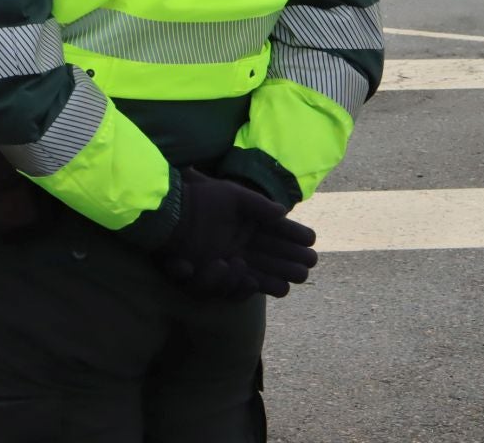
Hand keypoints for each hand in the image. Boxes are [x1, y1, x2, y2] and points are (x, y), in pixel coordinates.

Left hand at [159, 168, 316, 299]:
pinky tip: (245, 275)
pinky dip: (238, 283)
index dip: (298, 240)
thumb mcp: (232, 196)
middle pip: (277, 264)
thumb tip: (284, 211)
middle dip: (293, 267)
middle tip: (304, 268)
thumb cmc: (202, 199)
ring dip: (270, 278)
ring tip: (284, 281)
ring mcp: (231, 263)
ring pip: (260, 279)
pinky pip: (231, 287)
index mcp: (254, 228)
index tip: (310, 241)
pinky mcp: (213, 275)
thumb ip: (258, 204)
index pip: (283, 237)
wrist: (173, 210)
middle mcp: (246, 248)